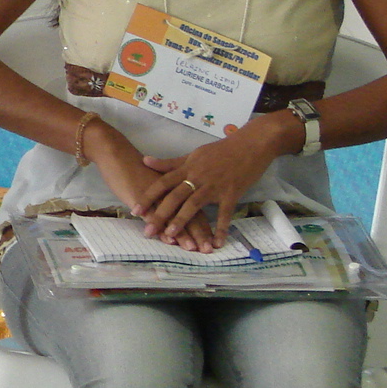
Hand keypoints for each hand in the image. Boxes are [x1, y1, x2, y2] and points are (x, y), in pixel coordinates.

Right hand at [80, 119, 214, 251]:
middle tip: (207, 250)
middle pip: (188, 214)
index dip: (204, 225)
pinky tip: (166, 239)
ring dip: (183, 233)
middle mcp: (170, 191)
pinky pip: (153, 214)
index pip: (195, 208)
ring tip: (191, 248)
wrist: (117, 154)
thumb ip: (169, 191)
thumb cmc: (135, 166)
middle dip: (198, 233)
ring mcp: (156, 195)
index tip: (213, 241)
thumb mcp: (158, 177)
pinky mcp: (140, 197)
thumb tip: (178, 205)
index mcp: (177, 186)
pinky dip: (161, 227)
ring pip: (173, 216)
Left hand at [136, 124, 283, 248]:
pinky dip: (221, 229)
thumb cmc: (220, 151)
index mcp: (187, 168)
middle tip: (148, 230)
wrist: (250, 145)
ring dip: (182, 221)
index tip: (135, 210)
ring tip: (171, 236)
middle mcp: (197, 178)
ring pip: (194, 205)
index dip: (148, 197)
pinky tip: (217, 242)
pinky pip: (225, 214)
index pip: (162, 183)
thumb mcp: (193, 154)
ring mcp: (214, 186)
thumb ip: (170, 163)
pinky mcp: (231, 194)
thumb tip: (145, 161)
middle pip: (174, 197)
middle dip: (160, 214)